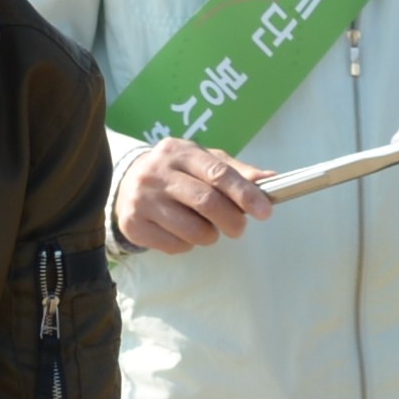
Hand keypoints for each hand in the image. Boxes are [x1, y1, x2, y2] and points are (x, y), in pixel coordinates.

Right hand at [111, 134, 272, 257]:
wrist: (126, 181)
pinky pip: (175, 245)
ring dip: (209, 236)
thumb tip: (271, 180)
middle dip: (231, 220)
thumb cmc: (176, 172)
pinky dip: (187, 245)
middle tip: (239, 228)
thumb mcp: (203, 162)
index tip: (265, 211)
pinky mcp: (133, 224)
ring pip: (192, 230)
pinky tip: (181, 232)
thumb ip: (236, 171)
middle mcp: (157, 173)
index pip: (217, 173)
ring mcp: (141, 199)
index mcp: (179, 152)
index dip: (244, 194)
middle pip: (206, 202)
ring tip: (206, 228)